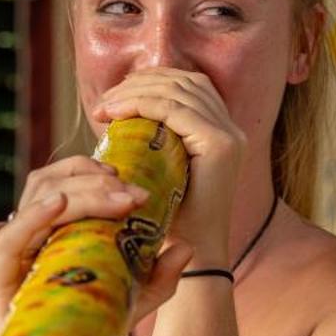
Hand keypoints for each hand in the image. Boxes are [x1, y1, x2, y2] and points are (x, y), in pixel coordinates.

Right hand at [0, 155, 194, 335]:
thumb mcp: (128, 303)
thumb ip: (157, 278)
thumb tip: (187, 247)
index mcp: (52, 234)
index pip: (64, 184)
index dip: (94, 173)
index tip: (133, 183)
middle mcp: (29, 239)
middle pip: (50, 184)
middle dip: (93, 181)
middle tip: (131, 193)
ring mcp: (10, 258)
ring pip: (33, 202)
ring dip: (75, 191)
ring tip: (110, 195)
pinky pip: (9, 241)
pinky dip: (33, 217)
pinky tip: (59, 205)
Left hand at [92, 67, 244, 266]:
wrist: (191, 255)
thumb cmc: (169, 218)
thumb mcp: (161, 168)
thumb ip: (154, 138)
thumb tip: (119, 107)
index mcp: (223, 130)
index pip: (188, 85)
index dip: (151, 80)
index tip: (115, 95)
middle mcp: (232, 128)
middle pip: (184, 81)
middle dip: (139, 83)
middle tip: (104, 101)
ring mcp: (229, 135)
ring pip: (177, 91)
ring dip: (134, 93)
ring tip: (103, 108)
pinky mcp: (219, 145)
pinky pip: (175, 111)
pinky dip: (142, 105)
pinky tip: (115, 115)